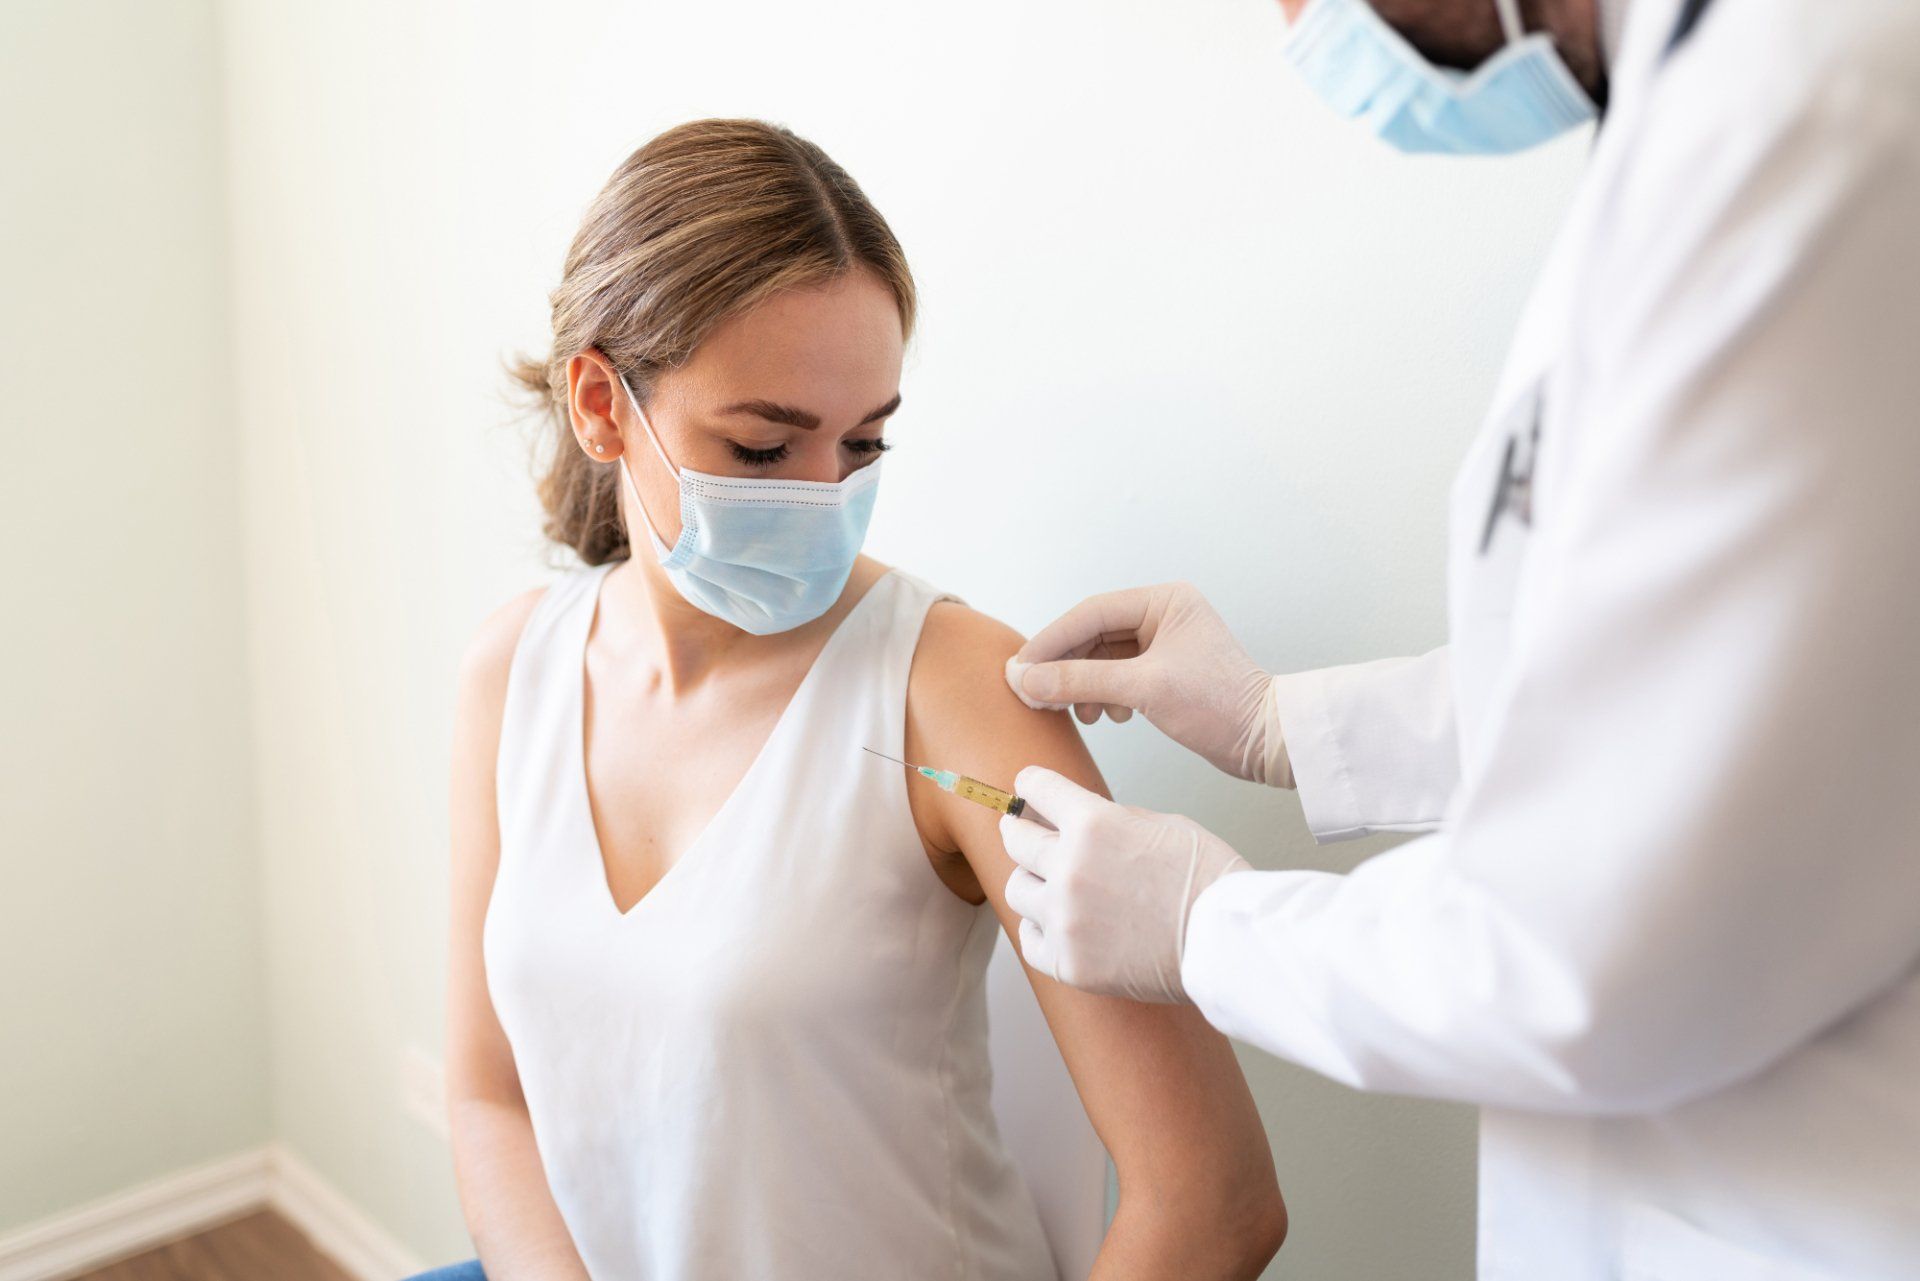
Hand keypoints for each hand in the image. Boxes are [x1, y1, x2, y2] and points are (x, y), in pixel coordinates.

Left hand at [1000, 767, 1252, 1003]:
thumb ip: (1114, 822)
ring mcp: (1065, 918)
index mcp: (1093, 824)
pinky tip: (1057, 925)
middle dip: (1020, 830)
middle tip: (1022, 832)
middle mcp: (1069, 868)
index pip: (1037, 789)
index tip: (1026, 788)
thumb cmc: (1210, 881)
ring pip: (1016, 889)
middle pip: (1014, 838)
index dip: (1031, 785)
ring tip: (1049, 886)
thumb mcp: (1165, 825)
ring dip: (1032, 883)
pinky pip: (1030, 939)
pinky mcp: (1068, 962)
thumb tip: (1082, 824)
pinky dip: (1040, 929)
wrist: (1228, 943)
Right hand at [1006, 582, 1293, 786]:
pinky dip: (1101, 695)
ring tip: (1075, 712)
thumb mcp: (1143, 690)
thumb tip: (1024, 678)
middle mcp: (1163, 614)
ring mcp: (1163, 643)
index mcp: (1164, 601)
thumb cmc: (1219, 706)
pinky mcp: (1163, 672)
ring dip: (1081, 685)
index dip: (1050, 641)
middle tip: (1032, 694)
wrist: (1266, 742)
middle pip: (1091, 635)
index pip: (1090, 614)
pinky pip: (1116, 676)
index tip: (1018, 668)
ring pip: (1101, 658)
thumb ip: (1080, 680)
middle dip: (1063, 667)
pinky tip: (1106, 716)